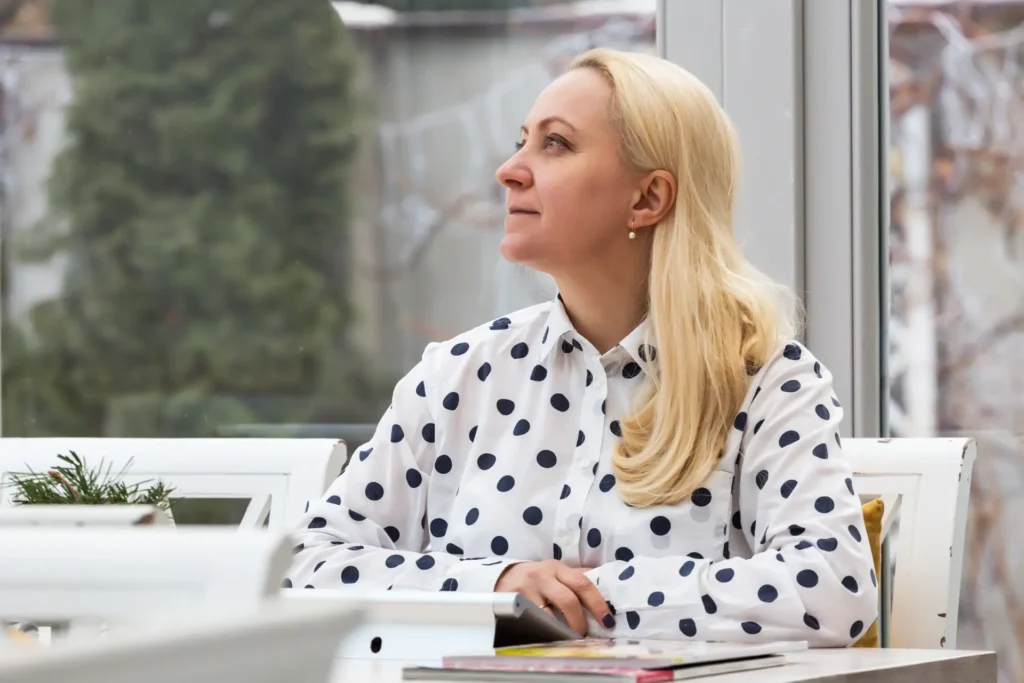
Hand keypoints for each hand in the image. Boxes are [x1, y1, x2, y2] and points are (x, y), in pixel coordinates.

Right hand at [495, 560, 612, 634]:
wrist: (503, 577)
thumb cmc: (537, 578)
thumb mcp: (556, 573)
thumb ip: (577, 578)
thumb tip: (607, 588)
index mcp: (557, 568)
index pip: (583, 583)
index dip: (597, 603)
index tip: (607, 621)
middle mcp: (542, 576)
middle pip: (568, 600)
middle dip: (579, 622)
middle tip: (584, 634)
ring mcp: (527, 590)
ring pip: (549, 615)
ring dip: (562, 631)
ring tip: (568, 638)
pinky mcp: (513, 602)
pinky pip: (533, 621)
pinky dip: (544, 631)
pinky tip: (549, 637)